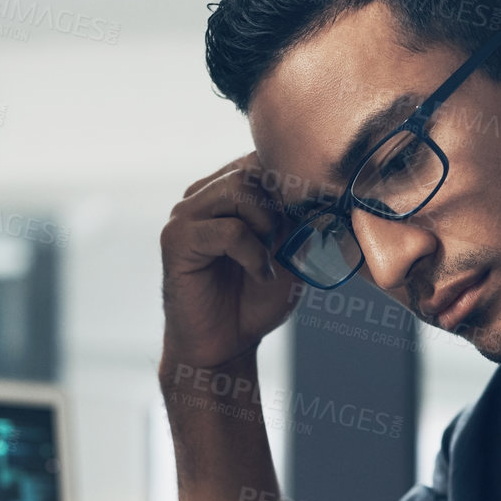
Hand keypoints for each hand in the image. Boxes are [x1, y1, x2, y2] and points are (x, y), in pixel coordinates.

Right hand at [159, 152, 301, 376]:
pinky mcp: (175, 240)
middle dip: (280, 204)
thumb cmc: (256, 298)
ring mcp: (185, 214)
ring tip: (269, 257)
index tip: (306, 219)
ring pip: (240, 188)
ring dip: (267, 225)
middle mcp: (203, 194)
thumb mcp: (290, 249)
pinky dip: (254, 254)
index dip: (291, 183)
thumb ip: (299, 216)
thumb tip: (325, 187)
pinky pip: (229, 230)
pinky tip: (260, 274)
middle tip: (284, 243)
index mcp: (226, 189)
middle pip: (252, 167)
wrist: (225, 344)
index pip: (263, 156)